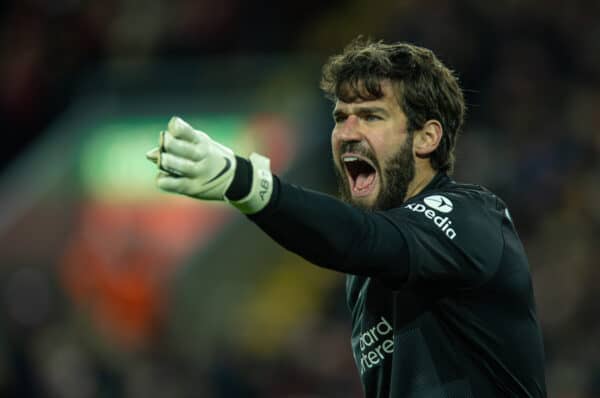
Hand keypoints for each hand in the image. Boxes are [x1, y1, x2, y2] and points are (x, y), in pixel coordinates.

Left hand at [146, 116, 273, 213]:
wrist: (234, 179)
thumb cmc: (210, 158)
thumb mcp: (199, 146)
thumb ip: (176, 145)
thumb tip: (149, 154)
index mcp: (202, 143)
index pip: (188, 132)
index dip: (178, 127)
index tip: (174, 124)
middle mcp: (200, 157)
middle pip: (181, 148)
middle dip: (169, 144)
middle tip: (165, 144)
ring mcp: (197, 173)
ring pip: (177, 166)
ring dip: (166, 162)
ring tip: (162, 160)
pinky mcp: (192, 188)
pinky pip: (173, 184)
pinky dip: (164, 181)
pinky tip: (162, 178)